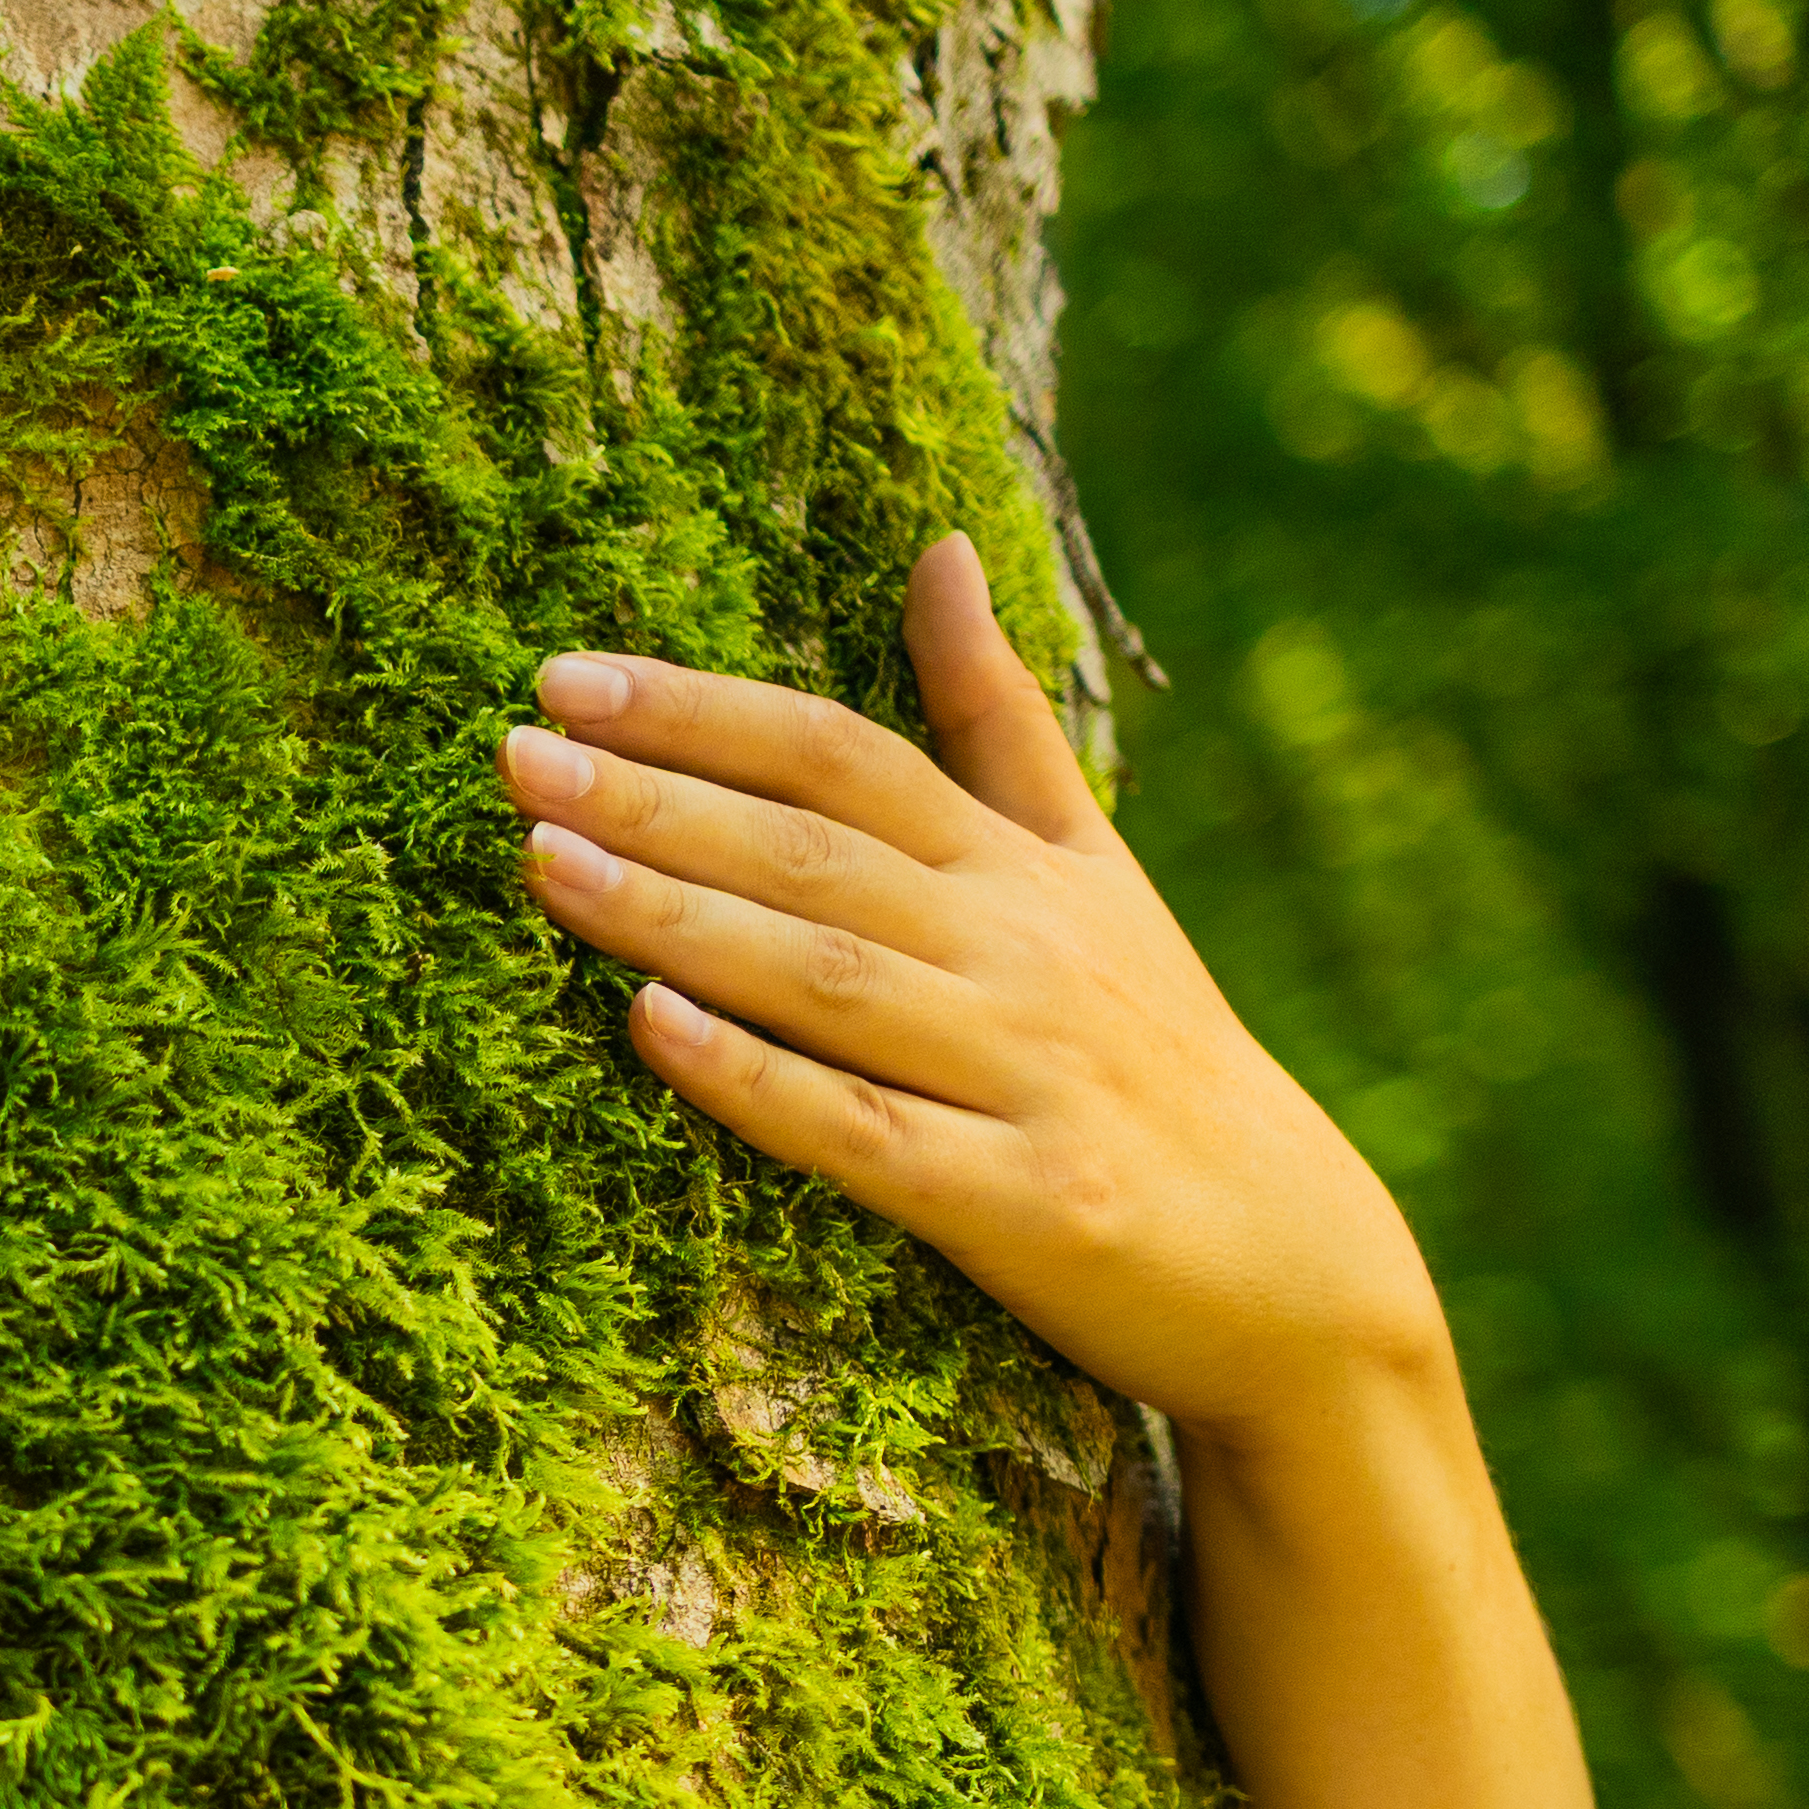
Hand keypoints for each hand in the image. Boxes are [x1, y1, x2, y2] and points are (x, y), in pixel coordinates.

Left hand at [506, 533, 1437, 1454]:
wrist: (1292, 1260)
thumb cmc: (1156, 1052)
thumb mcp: (1093, 867)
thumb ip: (997, 719)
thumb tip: (936, 547)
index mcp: (1020, 869)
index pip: (843, 757)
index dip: (704, 710)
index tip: (565, 678)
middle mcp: (1019, 952)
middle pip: (815, 854)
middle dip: (659, 798)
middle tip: (517, 753)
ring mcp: (1019, 1075)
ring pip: (825, 977)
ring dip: (678, 915)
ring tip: (542, 861)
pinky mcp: (1018, 1203)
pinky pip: (864, 1134)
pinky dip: (758, 1079)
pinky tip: (651, 1028)